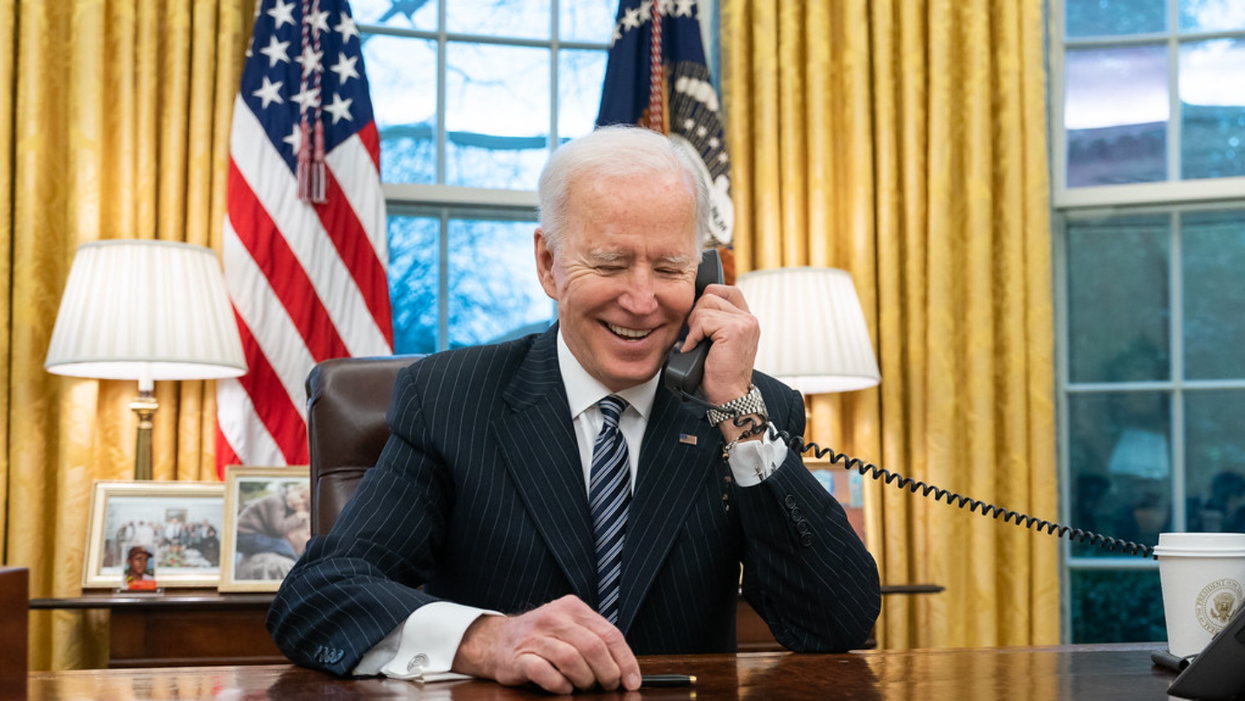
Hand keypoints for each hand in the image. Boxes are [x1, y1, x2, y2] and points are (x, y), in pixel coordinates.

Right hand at [451, 594, 640, 693]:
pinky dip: (560, 685)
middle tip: (607, 686)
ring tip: (583, 686)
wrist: (496, 640)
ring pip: (572, 659)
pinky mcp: (519, 657)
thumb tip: (626, 671)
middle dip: (607, 673)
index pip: (609, 634)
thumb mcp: (569, 628)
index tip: (631, 681)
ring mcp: (535, 636)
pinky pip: (546, 673)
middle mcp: (554, 617)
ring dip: (584, 680)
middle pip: (594, 647)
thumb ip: (595, 640)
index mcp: (572, 607)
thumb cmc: (541, 638)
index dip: (625, 661)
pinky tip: (563, 687)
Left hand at [679, 283, 759, 405]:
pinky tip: (695, 349)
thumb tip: (691, 306)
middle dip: (696, 315)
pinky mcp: (734, 330)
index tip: (699, 322)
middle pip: (711, 295)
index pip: (725, 290)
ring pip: (704, 306)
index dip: (707, 300)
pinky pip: (703, 320)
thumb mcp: (718, 342)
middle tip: (696, 337)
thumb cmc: (719, 374)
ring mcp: (744, 323)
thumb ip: (714, 322)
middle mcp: (749, 319)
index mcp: (746, 320)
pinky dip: (693, 336)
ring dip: (694, 327)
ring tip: (697, 344)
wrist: (729, 397)